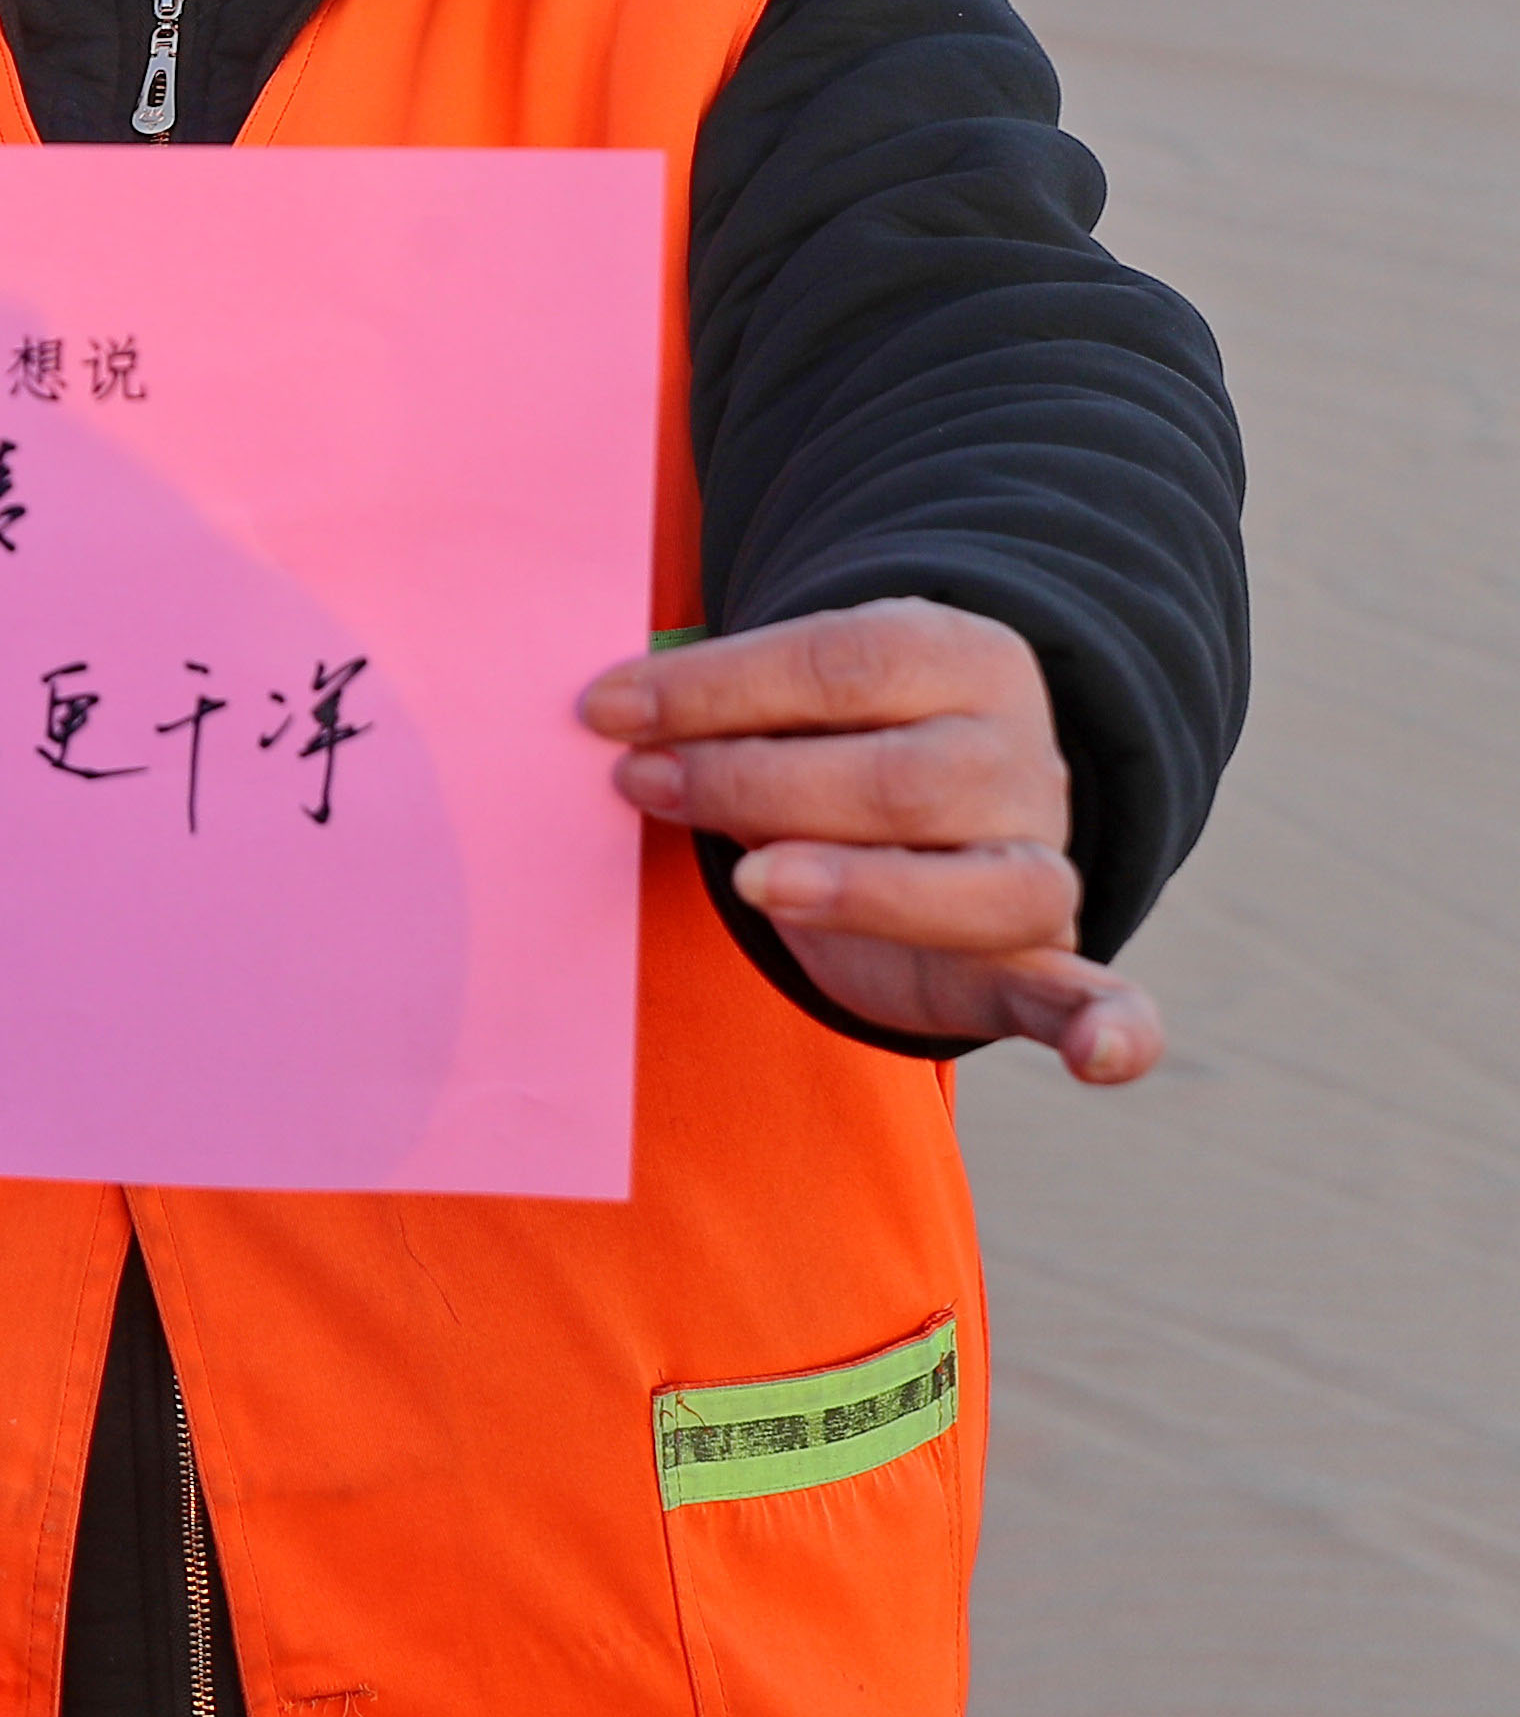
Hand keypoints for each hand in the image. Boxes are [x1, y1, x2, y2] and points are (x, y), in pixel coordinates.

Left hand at [578, 597, 1160, 1082]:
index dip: (718, 688)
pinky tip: (1102, 1058)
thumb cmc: (823, 735)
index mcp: (960, 658)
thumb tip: (607, 713)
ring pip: (990, 884)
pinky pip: (1094, 993)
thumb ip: (721, 704)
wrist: (931, 795)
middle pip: (902, 781)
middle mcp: (1019, 756)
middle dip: (757, 783)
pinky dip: (1110, 1027)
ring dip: (863, 888)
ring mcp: (1040, 857)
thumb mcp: (786, 697)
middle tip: (644, 784)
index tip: (605, 710)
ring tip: (752, 881)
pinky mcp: (1036, 956)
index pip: (842, 663)